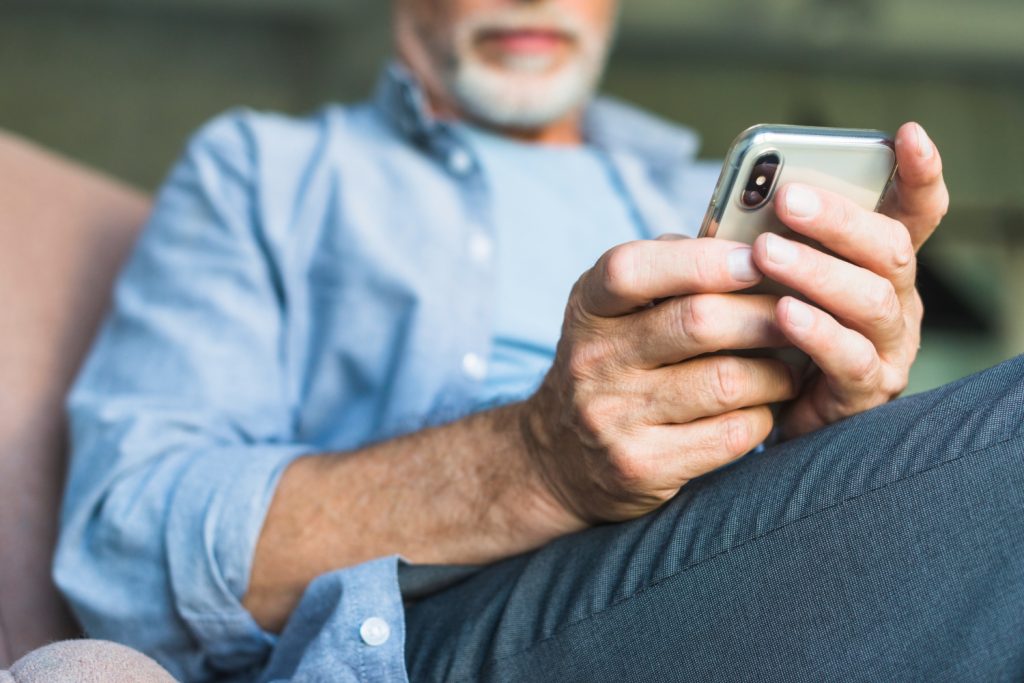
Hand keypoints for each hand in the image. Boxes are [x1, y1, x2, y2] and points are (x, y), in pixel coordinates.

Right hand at [519, 238, 797, 523]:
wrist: (559, 457)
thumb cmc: (613, 363)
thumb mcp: (615, 311)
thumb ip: (669, 273)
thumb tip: (754, 241)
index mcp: (588, 307)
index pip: (633, 269)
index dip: (703, 260)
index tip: (758, 257)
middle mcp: (592, 360)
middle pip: (698, 322)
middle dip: (765, 315)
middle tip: (802, 314)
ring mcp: (612, 417)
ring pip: (727, 381)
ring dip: (777, 371)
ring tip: (791, 365)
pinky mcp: (641, 466)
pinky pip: (732, 434)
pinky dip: (764, 415)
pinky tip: (765, 406)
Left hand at [751, 122, 948, 437]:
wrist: (754, 406)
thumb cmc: (762, 325)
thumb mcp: (765, 271)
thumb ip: (770, 234)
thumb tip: (745, 195)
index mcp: (876, 261)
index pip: (915, 211)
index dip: (919, 173)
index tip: (908, 134)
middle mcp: (894, 298)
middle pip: (890, 249)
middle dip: (840, 220)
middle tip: (787, 199)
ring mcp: (887, 346)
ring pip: (872, 300)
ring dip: (818, 272)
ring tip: (767, 253)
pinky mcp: (865, 391)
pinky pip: (850, 358)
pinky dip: (817, 332)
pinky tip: (784, 313)